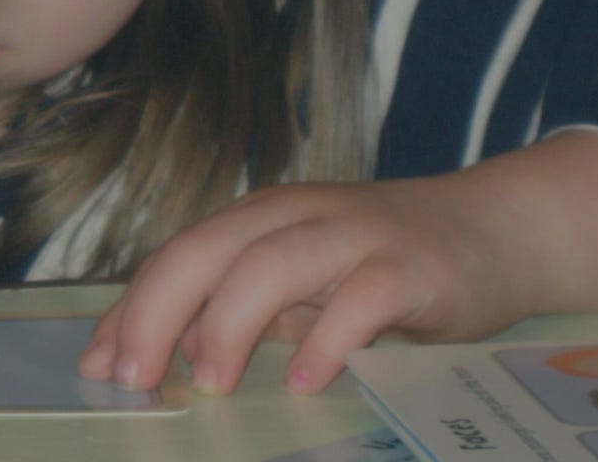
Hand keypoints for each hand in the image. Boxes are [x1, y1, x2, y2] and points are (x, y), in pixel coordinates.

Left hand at [77, 173, 537, 395]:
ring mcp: (355, 235)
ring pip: (273, 262)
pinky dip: (330, 337)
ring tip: (209, 380)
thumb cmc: (385, 264)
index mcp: (261, 219)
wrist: (497, 228)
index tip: (101, 366)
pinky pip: (363, 298)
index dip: (133, 307)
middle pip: (208, 249)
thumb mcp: (305, 282)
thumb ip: (243, 308)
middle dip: (159, 311)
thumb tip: (164, 354)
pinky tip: (309, 381)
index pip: (179, 254)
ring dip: (231, 321)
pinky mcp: (411, 265)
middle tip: (134, 376)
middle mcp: (297, 216)